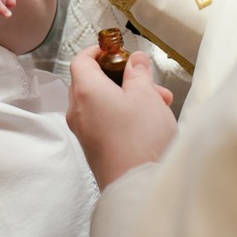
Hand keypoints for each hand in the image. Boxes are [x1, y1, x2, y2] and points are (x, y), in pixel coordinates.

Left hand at [67, 46, 175, 188]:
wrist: (138, 185)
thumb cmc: (140, 138)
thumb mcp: (146, 95)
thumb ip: (138, 73)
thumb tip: (135, 60)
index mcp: (85, 91)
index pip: (81, 60)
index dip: (98, 51)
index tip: (117, 50)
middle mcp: (78, 111)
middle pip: (92, 81)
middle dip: (121, 76)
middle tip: (146, 78)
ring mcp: (84, 131)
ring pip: (102, 102)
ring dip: (127, 96)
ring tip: (159, 101)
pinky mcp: (94, 148)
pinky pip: (104, 121)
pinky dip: (122, 114)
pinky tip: (149, 120)